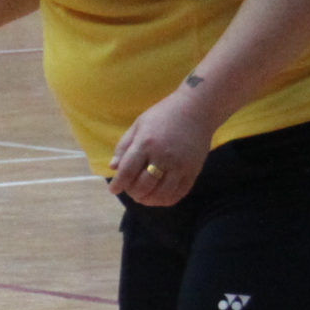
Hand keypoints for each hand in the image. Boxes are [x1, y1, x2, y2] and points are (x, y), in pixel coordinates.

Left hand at [105, 84, 220, 205]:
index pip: (128, 171)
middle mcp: (162, 156)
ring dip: (149, 200)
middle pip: (144, 185)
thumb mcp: (138, 125)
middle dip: (133, 192)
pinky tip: (160, 197)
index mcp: (145, 143)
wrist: (196, 109)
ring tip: (143, 197)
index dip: (119, 184)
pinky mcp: (193, 170)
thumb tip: (113, 167)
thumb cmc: (163, 114)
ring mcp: (180, 165)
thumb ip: (124, 146)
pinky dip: (167, 200)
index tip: (113, 190)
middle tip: (130, 191)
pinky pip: (180, 192)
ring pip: (162, 193)